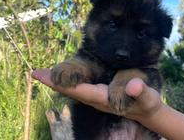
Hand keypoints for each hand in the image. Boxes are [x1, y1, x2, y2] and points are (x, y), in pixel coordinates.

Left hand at [31, 69, 162, 120]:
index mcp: (105, 98)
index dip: (65, 84)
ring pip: (74, 87)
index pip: (82, 91)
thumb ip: (140, 93)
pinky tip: (63, 75)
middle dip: (54, 82)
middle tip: (36, 73)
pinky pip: (80, 85)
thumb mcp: (148, 98)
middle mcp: (96, 97)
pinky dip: (70, 79)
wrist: (145, 109)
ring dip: (59, 80)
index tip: (47, 78)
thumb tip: (132, 87)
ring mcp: (96, 95)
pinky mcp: (98, 91)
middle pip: (72, 90)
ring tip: (43, 72)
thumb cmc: (146, 104)